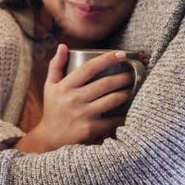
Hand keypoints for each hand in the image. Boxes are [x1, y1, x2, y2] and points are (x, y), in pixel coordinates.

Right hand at [17, 45, 131, 153]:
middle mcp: (74, 99)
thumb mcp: (50, 86)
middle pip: (105, 84)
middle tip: (133, 72)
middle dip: (123, 76)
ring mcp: (83, 114)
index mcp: (65, 86)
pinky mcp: (91, 129)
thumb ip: (56, 65)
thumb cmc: (53, 109)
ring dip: (127, 92)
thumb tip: (63, 46)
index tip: (121, 54)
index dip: (107, 59)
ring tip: (134, 87)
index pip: (89, 68)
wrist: (50, 138)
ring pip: (112, 99)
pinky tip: (131, 108)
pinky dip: (124, 114)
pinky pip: (114, 119)